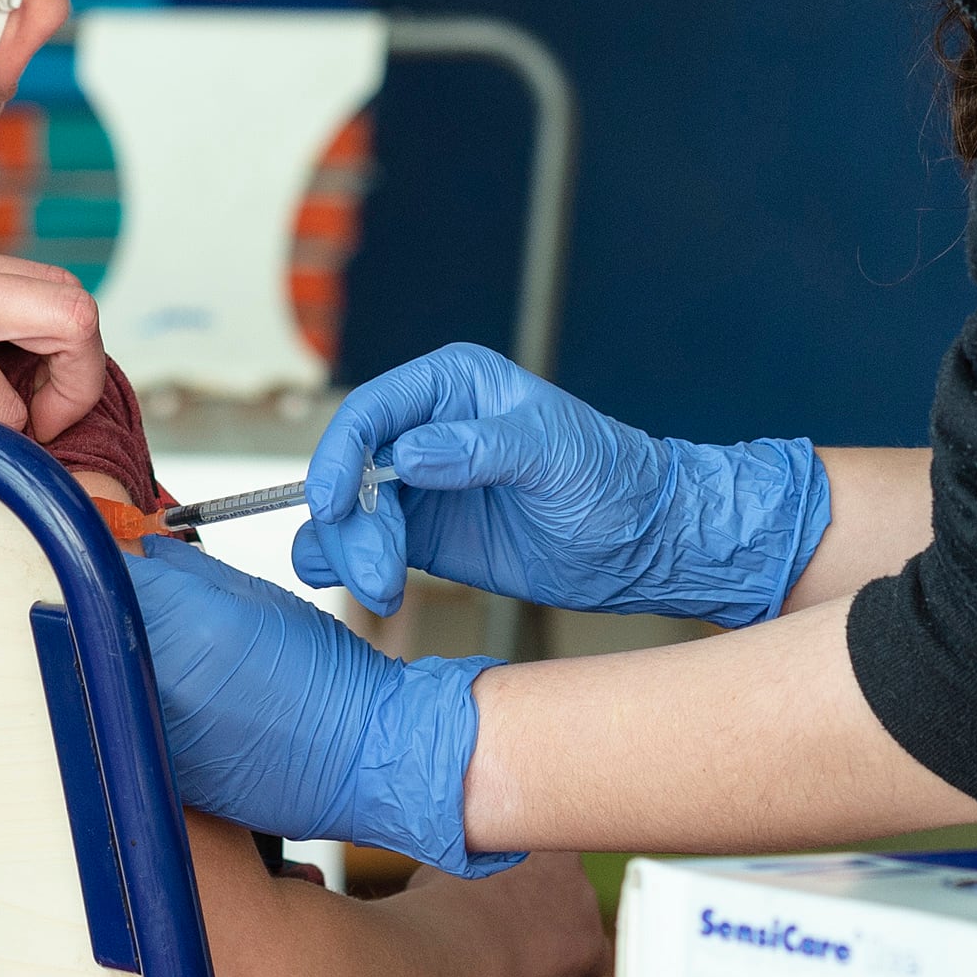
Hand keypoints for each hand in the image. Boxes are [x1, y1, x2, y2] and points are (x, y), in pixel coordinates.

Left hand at [122, 535, 514, 876]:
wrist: (360, 759)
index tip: (114, 555)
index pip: (107, 576)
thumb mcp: (259, 598)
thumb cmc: (327, 675)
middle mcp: (159, 684)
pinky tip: (177, 696)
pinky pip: (123, 721)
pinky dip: (133, 701)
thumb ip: (189, 571)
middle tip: (133, 596)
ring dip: (114, 654)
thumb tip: (142, 554)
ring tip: (164, 648)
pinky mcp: (158, 771)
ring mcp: (153, 734)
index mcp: (187, 628)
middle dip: (105, 605)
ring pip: (100, 677)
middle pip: (92, 626)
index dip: (107, 559)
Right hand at [290, 344, 832, 626]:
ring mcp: (419, 484)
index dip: (340, 455)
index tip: (334, 504)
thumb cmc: (612, 479)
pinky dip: (352, 565)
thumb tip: (408, 454)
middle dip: (352, 523)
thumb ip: (482, 448)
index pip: (372, 410)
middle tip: (379, 574)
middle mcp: (426, 428)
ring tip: (385, 592)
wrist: (642, 544)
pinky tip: (365, 589)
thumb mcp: (553, 454)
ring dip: (352, 552)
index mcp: (452, 384)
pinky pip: (367, 544)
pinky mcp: (422, 534)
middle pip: (350, 468)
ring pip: (350, 512)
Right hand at [399, 850, 609, 976]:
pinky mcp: (592, 945)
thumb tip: (456, 875)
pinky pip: (587, 964)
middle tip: (507, 930)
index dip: (525, 882)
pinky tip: (533, 975)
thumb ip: (471, 865)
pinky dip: (565, 974)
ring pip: (574, 926)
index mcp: (535, 837)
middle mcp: (569, 863)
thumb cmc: (444, 903)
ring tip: (512, 956)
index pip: (544, 857)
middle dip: (540, 910)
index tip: (508, 897)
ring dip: (551, 940)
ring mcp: (585, 903)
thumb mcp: (450, 864)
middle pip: (562, 890)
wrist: (458, 941)